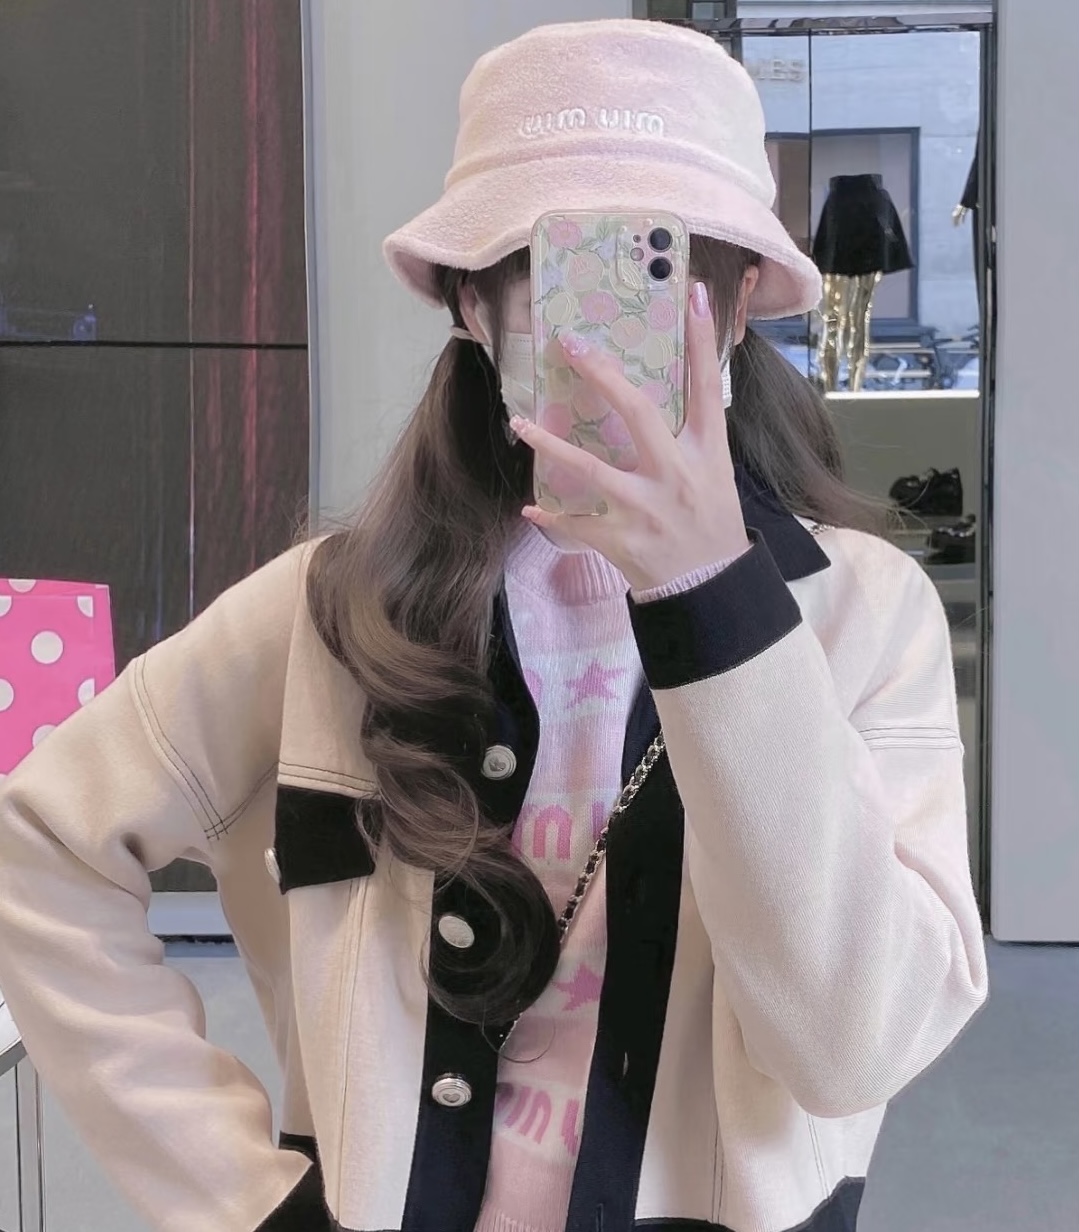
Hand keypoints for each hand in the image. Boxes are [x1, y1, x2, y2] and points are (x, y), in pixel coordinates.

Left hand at [511, 282, 750, 591]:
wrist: (711, 587)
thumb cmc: (712, 523)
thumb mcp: (715, 473)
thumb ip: (690, 435)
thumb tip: (656, 393)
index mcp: (707, 452)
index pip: (708, 387)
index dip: (703, 340)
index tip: (694, 293)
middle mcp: (676, 474)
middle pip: (637, 413)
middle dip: (601, 376)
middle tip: (569, 345)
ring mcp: (647, 508)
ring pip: (590, 469)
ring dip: (550, 445)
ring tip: (519, 424)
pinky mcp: (623, 540)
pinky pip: (577, 524)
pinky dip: (552, 517)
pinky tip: (530, 509)